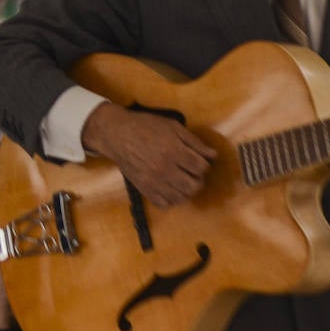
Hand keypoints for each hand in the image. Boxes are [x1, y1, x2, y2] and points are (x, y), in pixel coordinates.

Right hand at [81, 102, 215, 208]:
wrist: (116, 134)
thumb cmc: (145, 126)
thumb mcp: (172, 127)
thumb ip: (194, 142)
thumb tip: (213, 155)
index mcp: (174, 151)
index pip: (202, 167)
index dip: (204, 164)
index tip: (198, 160)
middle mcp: (165, 169)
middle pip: (195, 186)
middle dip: (198, 179)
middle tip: (192, 172)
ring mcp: (154, 182)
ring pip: (182, 198)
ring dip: (187, 191)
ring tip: (182, 181)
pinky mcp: (144, 189)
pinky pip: (164, 204)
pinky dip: (171, 200)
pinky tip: (170, 189)